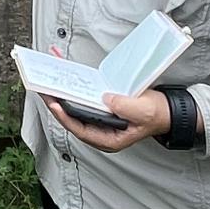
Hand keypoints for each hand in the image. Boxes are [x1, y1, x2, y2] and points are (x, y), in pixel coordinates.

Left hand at [41, 46, 170, 153]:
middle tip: (43, 88)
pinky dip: (75, 84)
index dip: (65, 117)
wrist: (166, 110)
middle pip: (73, 117)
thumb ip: (124, 107)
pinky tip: (66, 70)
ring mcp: (100, 118)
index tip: (54, 105)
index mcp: (108, 138)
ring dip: (62, 92)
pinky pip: (84, 96)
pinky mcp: (102, 106)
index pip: (80, 129)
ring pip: (76, 106)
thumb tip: (106, 98)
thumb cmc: (155, 115)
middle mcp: (101, 130)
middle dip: (57, 102)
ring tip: (49, 77)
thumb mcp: (142, 112)